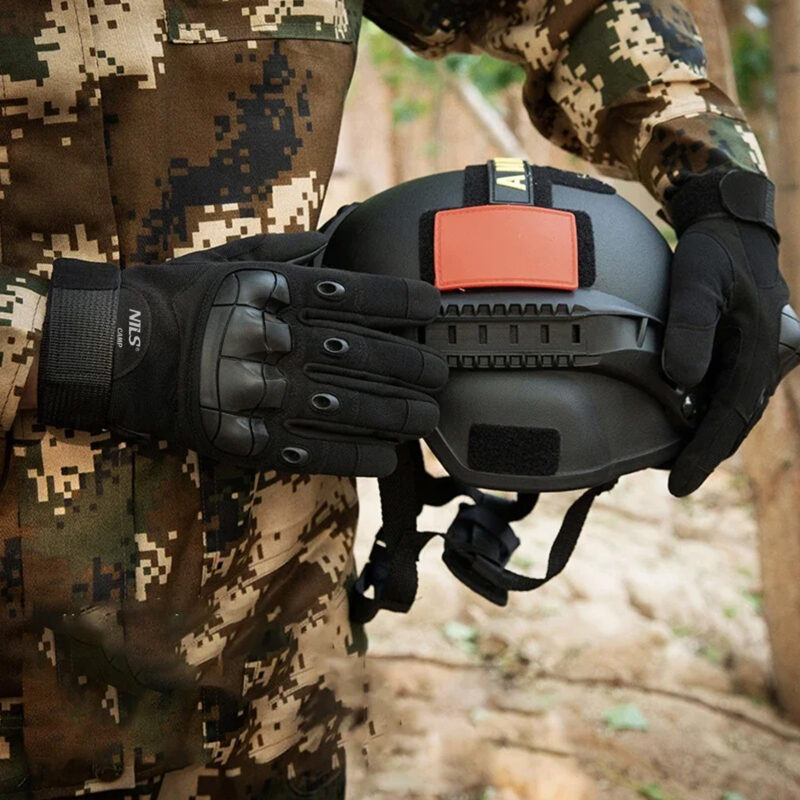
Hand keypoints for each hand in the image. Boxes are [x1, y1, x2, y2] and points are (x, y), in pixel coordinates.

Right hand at [38, 233, 447, 476]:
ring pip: (349, 406)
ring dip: (396, 414)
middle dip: (411, 367)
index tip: (435, 310)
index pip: (358, 297)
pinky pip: (313, 451)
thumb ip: (290, 250)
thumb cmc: (180, 298)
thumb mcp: (233, 258)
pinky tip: (386, 458)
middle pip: (364, 356)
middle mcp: (280, 342)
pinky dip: (353, 455)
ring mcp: (265, 394)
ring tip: (427, 418)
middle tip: (442, 374)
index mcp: (278, 295)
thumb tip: (339, 234)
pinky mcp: (249, 437)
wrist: (118, 347)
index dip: (403, 304)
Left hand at [663, 171, 788, 495]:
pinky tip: (687, 421)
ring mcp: (763, 353)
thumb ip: (690, 326)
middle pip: (737, 418)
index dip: (704, 452)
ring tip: (674, 459)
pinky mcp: (751, 349)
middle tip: (673, 478)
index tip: (679, 484)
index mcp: (760, 345)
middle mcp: (769, 355)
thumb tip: (681, 381)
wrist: (733, 224)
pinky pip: (733, 390)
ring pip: (736, 408)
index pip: (731, 414)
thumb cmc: (713, 251)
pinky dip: (711, 411)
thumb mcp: (696, 280)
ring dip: (708, 434)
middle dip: (706, 451)